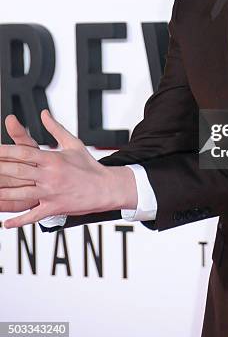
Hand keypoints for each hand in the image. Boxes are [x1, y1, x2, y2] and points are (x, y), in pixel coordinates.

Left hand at [0, 110, 136, 228]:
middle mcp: (50, 176)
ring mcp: (51, 193)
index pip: (24, 152)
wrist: (107, 187)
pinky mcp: (54, 208)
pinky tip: (5, 223)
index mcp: (53, 159)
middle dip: (0, 169)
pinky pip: (33, 216)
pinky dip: (18, 221)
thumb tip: (43, 113)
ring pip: (21, 195)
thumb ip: (56, 129)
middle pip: (19, 172)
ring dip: (4, 194)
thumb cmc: (89, 165)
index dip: (6, 151)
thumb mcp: (74, 143)